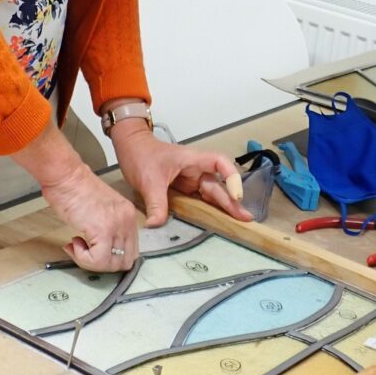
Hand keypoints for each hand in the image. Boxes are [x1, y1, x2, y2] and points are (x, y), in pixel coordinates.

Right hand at [11, 121, 137, 271]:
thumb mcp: (99, 210)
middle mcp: (127, 221)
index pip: (130, 251)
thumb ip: (106, 229)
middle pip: (124, 262)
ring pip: (110, 264)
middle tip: (84, 252)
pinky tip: (73, 243)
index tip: (93, 250)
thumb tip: (101, 252)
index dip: (110, 257)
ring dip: (89, 261)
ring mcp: (117, 225)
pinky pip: (97, 260)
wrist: (65, 175)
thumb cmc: (74, 189)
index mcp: (128, 216)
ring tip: (76, 245)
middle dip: (102, 264)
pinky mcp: (102, 230)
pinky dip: (82, 258)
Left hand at [110, 119, 252, 226]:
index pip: (221, 164)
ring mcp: (191, 181)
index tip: (235, 195)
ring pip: (211, 195)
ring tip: (238, 222)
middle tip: (245, 219)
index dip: (232, 178)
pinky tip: (217, 222)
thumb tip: (156, 225)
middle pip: (218, 186)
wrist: (130, 149)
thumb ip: (155, 203)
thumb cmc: (142, 155)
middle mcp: (196, 170)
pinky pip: (199, 201)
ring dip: (223, 208)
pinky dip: (208, 210)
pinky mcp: (184, 190)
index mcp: (192, 160)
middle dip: (232, 202)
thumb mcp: (148, 180)